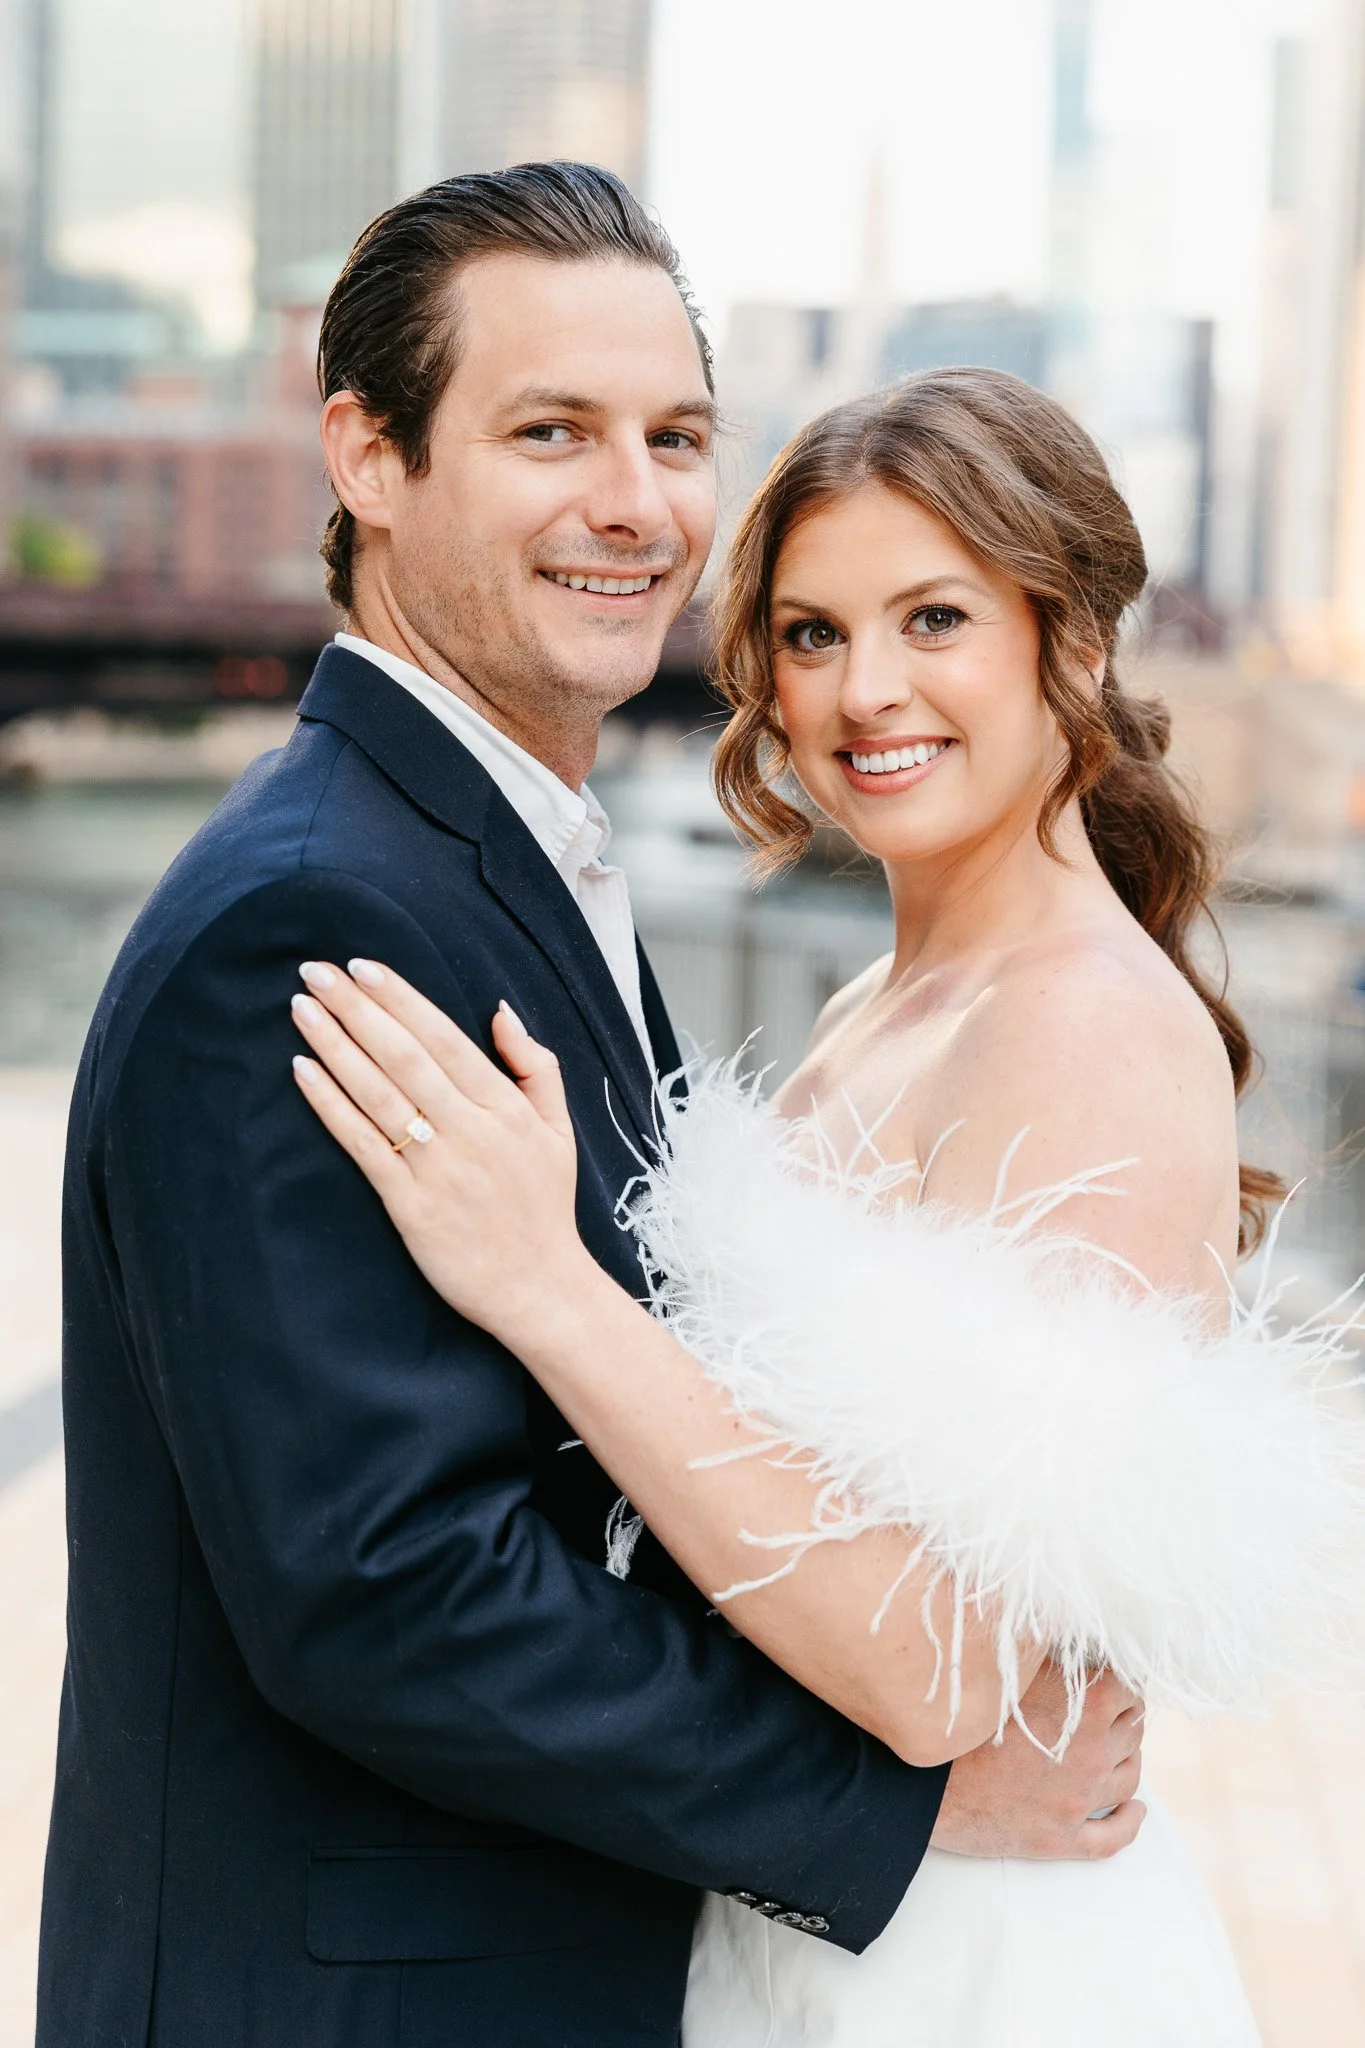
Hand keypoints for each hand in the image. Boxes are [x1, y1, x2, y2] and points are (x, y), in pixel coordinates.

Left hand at [289, 959, 593, 1346]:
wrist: (540, 1288)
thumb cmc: (545, 1206)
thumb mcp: (558, 1129)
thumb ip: (535, 1066)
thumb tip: (500, 1011)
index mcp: (505, 1107)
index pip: (443, 1037)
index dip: (399, 998)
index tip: (362, 967)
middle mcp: (470, 1130)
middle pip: (403, 1055)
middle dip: (357, 1008)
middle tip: (315, 971)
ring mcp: (438, 1167)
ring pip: (378, 1093)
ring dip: (335, 1045)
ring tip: (302, 1008)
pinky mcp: (409, 1205)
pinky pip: (362, 1144)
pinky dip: (331, 1104)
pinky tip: (303, 1072)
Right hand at [929, 1663, 1145, 1860]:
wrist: (921, 1778)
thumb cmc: (961, 1715)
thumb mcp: (1008, 1670)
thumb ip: (1047, 1658)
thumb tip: (1067, 1637)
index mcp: (1087, 1706)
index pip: (1130, 1688)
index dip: (1119, 1682)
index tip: (1110, 1680)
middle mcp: (1093, 1753)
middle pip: (1133, 1731)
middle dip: (1123, 1719)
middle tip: (1106, 1712)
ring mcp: (1080, 1800)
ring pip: (1128, 1778)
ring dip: (1127, 1761)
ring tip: (1116, 1752)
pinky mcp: (1062, 1837)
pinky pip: (1113, 1837)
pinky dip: (1130, 1823)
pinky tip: (1135, 1812)